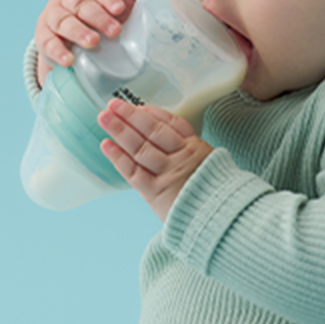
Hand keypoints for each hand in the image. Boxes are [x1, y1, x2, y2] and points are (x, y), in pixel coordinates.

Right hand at [34, 0, 150, 85]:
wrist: (69, 42)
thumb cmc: (96, 22)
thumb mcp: (112, 10)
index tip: (120, 9)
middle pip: (81, 4)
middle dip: (98, 17)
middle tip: (115, 31)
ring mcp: (53, 16)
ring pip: (63, 21)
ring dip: (78, 31)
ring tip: (93, 42)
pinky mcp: (43, 36)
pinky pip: (48, 42)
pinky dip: (58, 51)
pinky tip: (68, 60)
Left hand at [98, 99, 212, 221]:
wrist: (220, 219)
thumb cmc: (214, 195)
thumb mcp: (209, 165)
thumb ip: (190, 152)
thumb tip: (166, 139)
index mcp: (195, 147)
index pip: (172, 122)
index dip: (153, 112)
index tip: (138, 106)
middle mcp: (181, 156)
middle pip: (152, 130)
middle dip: (130, 115)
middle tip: (113, 105)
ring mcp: (167, 173)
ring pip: (140, 146)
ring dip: (120, 129)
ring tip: (104, 117)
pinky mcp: (155, 191)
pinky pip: (133, 171)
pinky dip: (118, 157)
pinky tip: (106, 145)